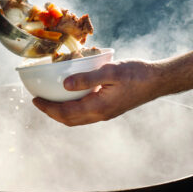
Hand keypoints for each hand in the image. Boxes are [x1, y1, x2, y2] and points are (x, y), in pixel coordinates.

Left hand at [32, 60, 161, 125]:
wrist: (157, 81)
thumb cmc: (136, 74)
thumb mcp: (111, 71)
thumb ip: (88, 78)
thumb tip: (65, 84)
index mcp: (99, 107)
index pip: (66, 113)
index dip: (48, 108)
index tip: (35, 99)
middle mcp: (100, 114)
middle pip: (69, 120)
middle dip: (51, 112)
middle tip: (38, 101)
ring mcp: (106, 113)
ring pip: (77, 118)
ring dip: (61, 112)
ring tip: (50, 100)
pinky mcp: (110, 108)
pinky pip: (85, 113)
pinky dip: (73, 108)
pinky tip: (71, 96)